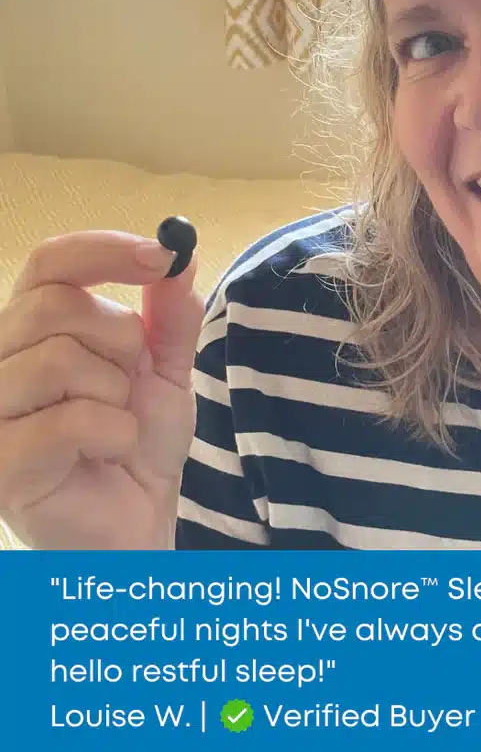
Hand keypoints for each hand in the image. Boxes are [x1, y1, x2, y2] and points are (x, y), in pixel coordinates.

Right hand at [0, 231, 204, 547]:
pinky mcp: (1, 464)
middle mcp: (1, 362)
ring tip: (116, 422)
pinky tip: (109, 451)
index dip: (103, 250)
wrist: (140, 518)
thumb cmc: (139, 441)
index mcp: (36, 331)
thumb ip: (169, 316)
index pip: (48, 262)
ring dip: (116, 392)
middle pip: (54, 305)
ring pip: (60, 359)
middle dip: (120, 338)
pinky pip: (71, 419)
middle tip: (132, 378)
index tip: (161, 256)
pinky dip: (114, 432)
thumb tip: (177, 256)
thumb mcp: (165, 369)